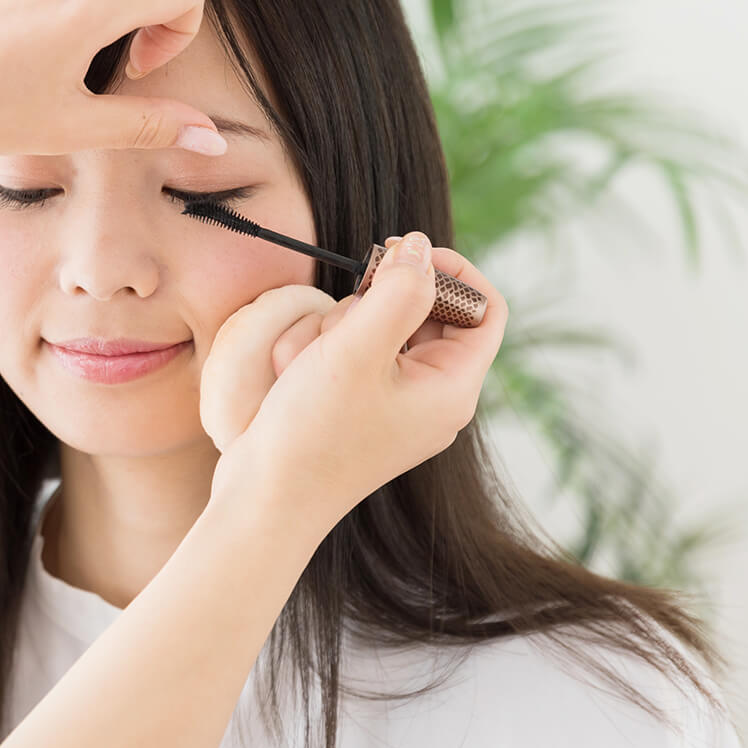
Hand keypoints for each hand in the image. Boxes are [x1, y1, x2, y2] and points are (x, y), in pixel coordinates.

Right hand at [198, 233, 507, 539]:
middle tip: (343, 311)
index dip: (452, 270)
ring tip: (304, 360)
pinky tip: (293, 375)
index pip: (484, 308)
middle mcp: (431, 396)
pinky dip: (320, 351)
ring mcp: (392, 403)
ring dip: (335, 328)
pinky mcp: (356, 407)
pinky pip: (348, 354)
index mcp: (452, 388)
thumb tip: (418, 247)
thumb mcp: (356, 352)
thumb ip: (397, 292)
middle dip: (374, 303)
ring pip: (376, 328)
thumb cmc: (313, 434)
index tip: (402, 252)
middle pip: (424, 313)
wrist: (263, 501)